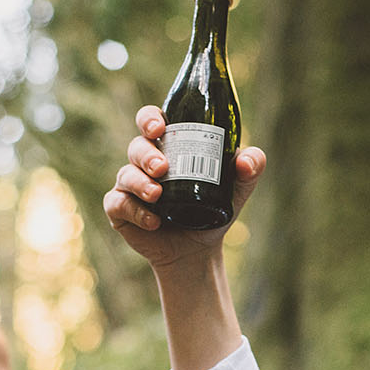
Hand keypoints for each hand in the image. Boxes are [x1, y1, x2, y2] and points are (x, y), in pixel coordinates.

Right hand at [104, 105, 266, 270]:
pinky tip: (153, 220)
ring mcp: (130, 187)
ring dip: (139, 182)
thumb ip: (251, 169)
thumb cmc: (213, 210)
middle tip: (162, 167)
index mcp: (168, 147)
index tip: (160, 128)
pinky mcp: (121, 211)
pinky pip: (118, 205)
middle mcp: (144, 163)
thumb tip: (244, 161)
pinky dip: (135, 211)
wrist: (199, 250)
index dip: (150, 119)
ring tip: (156, 194)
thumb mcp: (238, 189)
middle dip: (146, 155)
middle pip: (136, 146)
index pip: (151, 122)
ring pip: (125, 174)